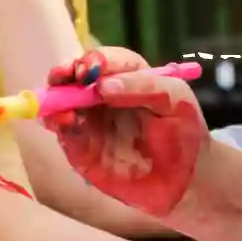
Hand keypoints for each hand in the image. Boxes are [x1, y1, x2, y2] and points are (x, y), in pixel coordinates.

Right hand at [44, 47, 209, 217]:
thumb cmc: (185, 133)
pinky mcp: (82, 148)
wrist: (187, 180)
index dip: (92, 60)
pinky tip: (64, 124)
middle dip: (62, 74)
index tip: (89, 69)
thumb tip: (101, 86)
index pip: (102, 60)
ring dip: (54, 100)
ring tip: (62, 107)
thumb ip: (143, 86)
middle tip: (62, 77)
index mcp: (124, 78)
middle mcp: (101, 96)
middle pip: (71, 77)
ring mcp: (89, 122)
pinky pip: (63, 133)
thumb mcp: (175, 100)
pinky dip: (58, 124)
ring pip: (60, 103)